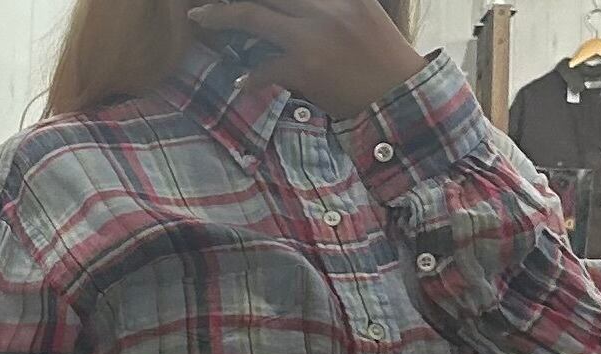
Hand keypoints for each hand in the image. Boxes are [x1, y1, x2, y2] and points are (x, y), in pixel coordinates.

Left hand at [188, 0, 427, 118]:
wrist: (399, 97)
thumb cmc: (382, 61)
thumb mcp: (363, 13)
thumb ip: (332, 4)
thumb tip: (296, 8)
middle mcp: (324, 6)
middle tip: (205, 1)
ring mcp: (313, 35)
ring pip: (253, 16)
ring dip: (220, 16)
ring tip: (201, 19)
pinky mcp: (306, 68)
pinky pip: (265, 68)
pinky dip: (249, 78)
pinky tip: (240, 82)